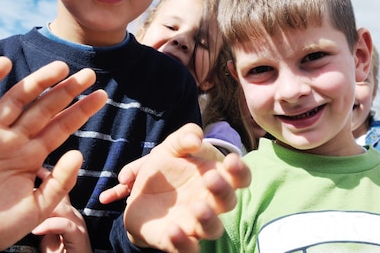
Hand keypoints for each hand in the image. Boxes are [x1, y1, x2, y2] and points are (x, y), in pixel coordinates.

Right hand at [0, 57, 106, 252]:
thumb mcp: (35, 210)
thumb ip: (58, 184)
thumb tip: (79, 153)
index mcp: (30, 156)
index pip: (60, 127)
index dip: (81, 110)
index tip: (101, 94)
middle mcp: (11, 141)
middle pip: (43, 108)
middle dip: (66, 91)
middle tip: (90, 73)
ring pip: (15, 100)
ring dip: (36, 82)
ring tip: (61, 67)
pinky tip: (4, 64)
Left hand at [100, 123, 250, 251]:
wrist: (139, 193)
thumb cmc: (165, 168)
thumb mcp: (172, 147)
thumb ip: (185, 137)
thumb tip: (197, 139)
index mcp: (215, 177)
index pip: (239, 177)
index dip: (240, 171)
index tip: (231, 160)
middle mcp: (210, 203)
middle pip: (228, 202)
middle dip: (223, 191)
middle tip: (210, 179)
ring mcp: (195, 223)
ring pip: (213, 229)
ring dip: (209, 220)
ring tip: (197, 207)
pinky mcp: (177, 240)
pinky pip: (187, 248)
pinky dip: (183, 243)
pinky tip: (173, 229)